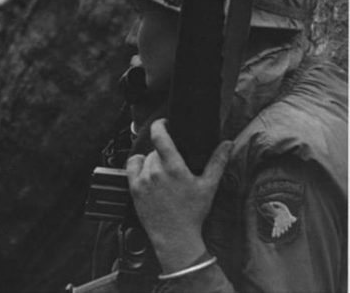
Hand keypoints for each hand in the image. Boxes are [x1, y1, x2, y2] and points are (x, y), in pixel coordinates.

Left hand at [126, 119, 231, 271]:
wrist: (175, 237)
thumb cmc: (193, 213)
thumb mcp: (208, 187)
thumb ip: (217, 162)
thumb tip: (227, 143)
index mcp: (174, 167)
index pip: (159, 135)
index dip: (160, 124)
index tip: (165, 123)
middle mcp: (155, 171)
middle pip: (156, 150)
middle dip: (164, 153)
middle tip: (174, 166)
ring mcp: (142, 180)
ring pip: (145, 158)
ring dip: (153, 161)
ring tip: (163, 176)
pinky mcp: (133, 188)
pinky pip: (132, 165)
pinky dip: (138, 165)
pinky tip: (147, 174)